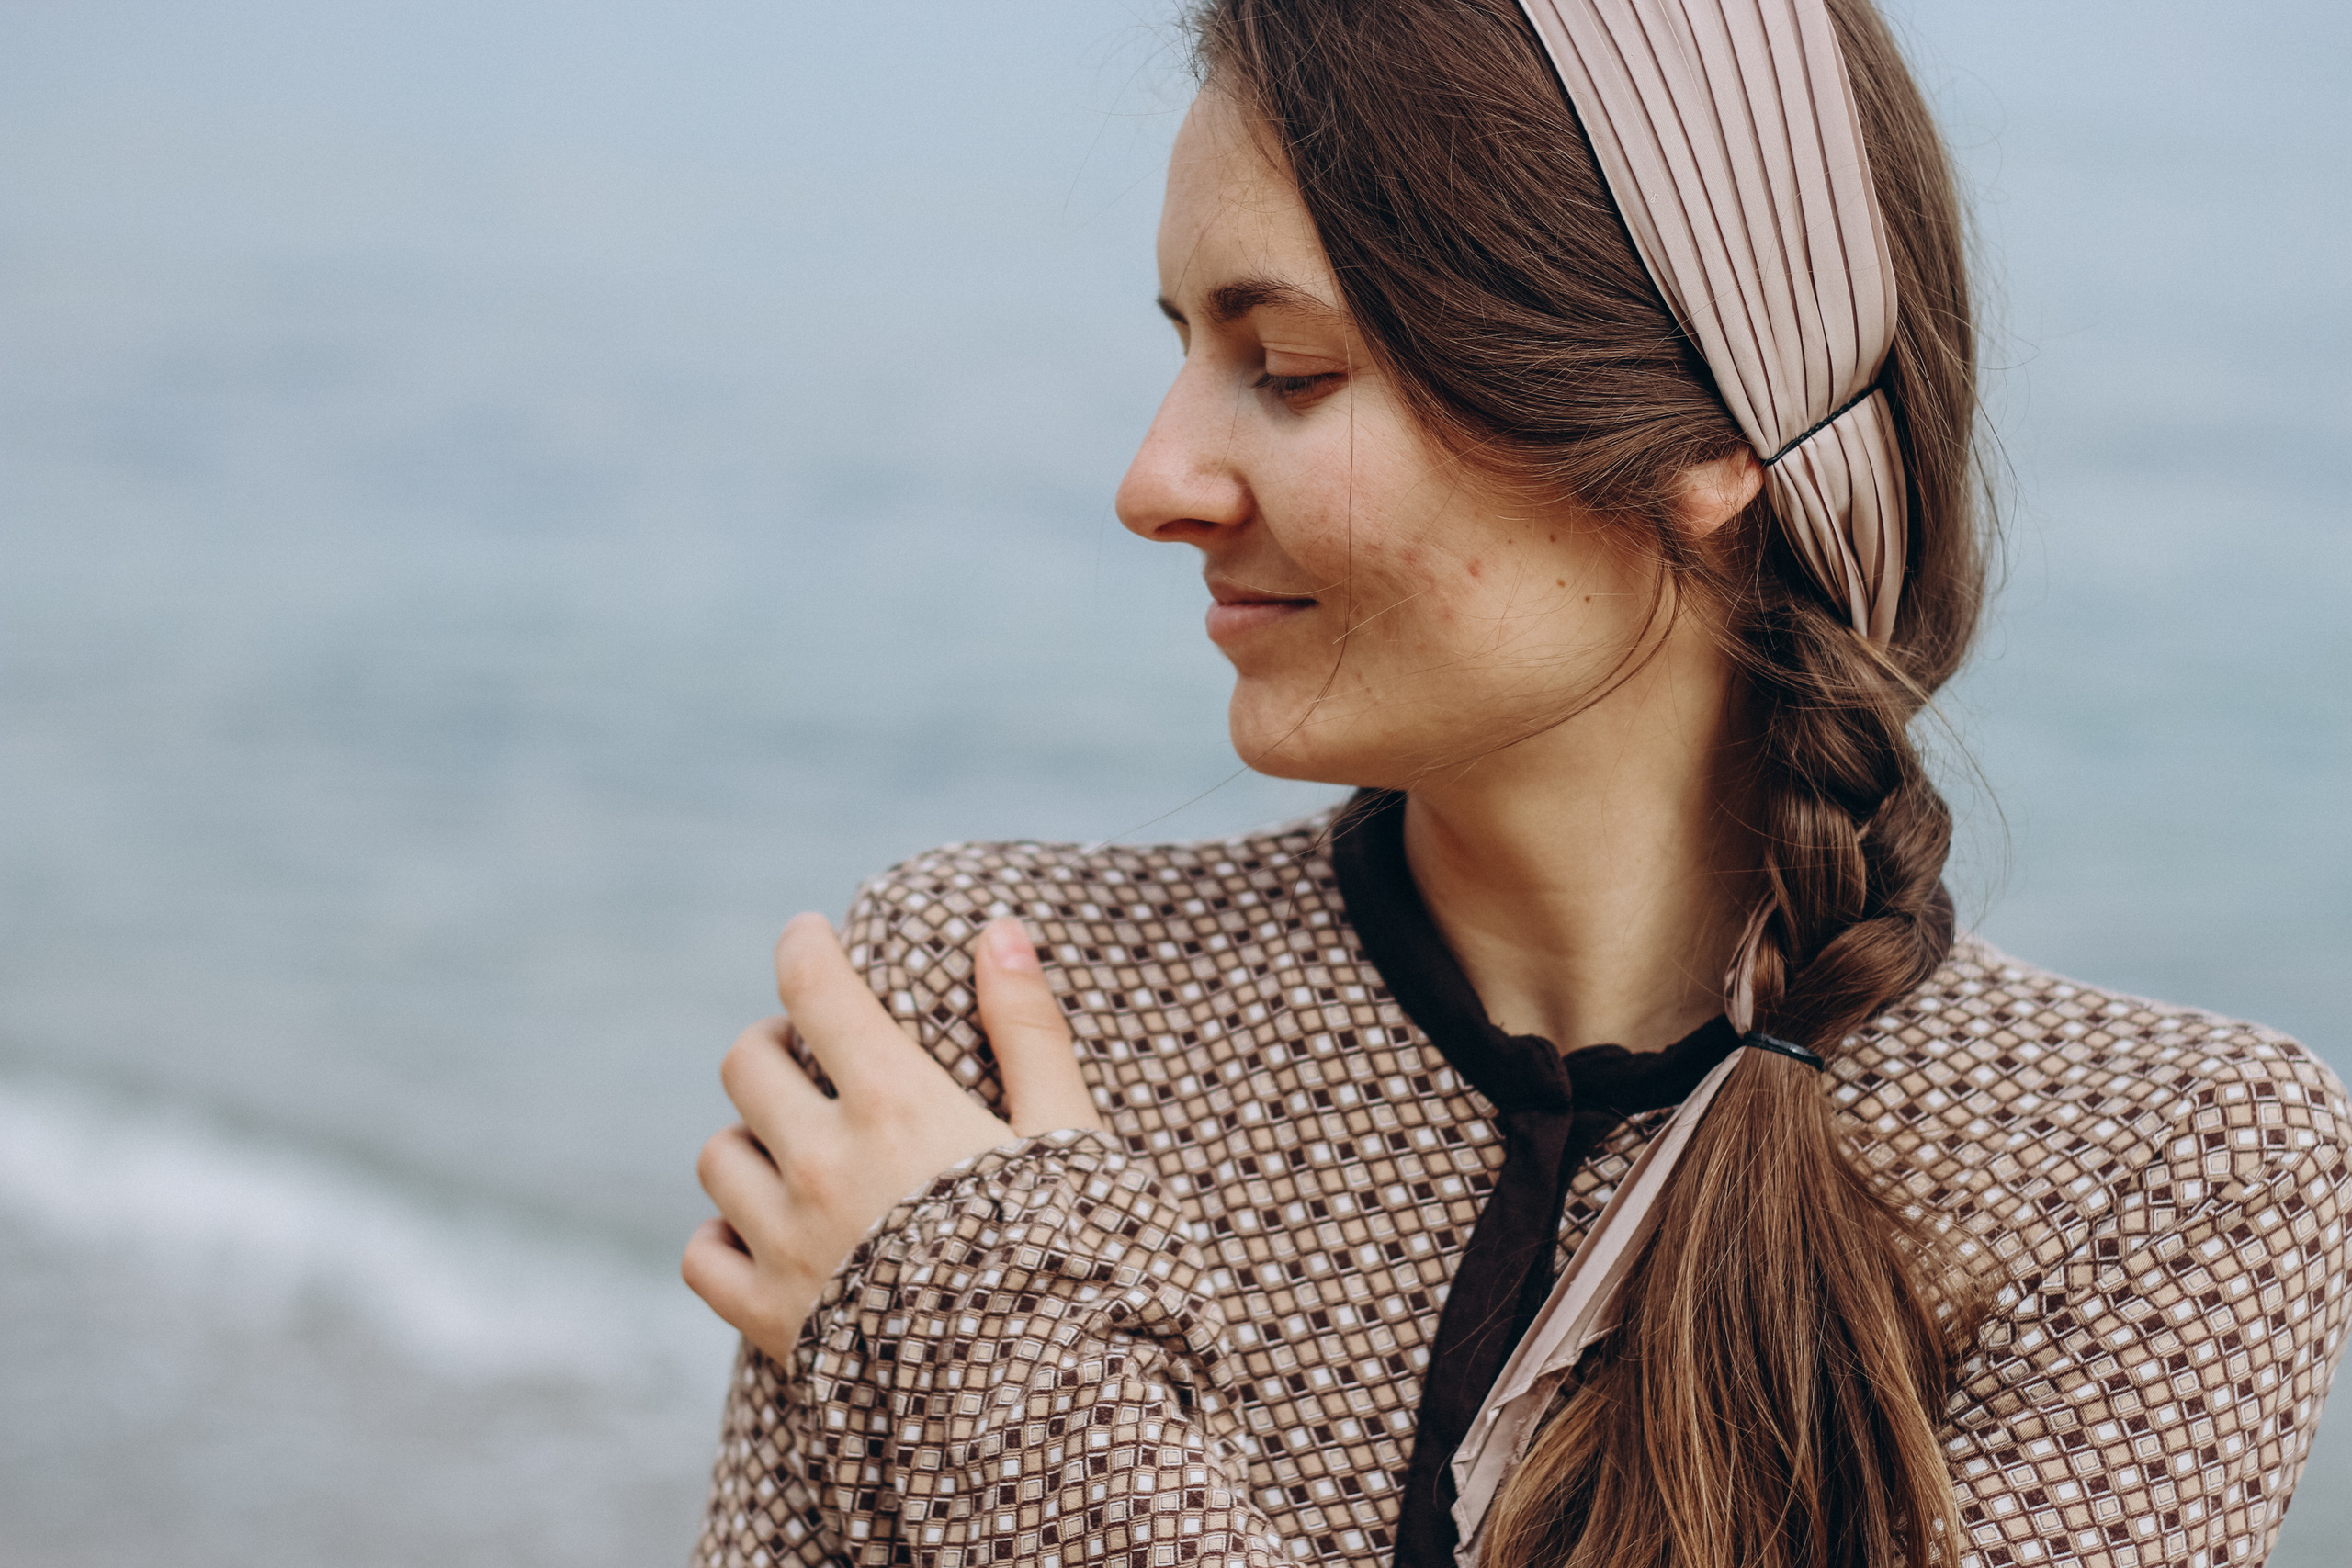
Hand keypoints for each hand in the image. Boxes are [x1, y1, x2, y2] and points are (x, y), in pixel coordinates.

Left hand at [681, 911, 1101, 1360]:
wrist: (1037, 1406)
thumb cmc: (1068, 1260)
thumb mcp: (1068, 1134)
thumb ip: (1028, 1027)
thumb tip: (998, 929)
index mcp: (894, 1104)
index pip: (814, 988)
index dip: (803, 946)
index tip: (808, 935)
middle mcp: (822, 1163)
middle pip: (746, 1064)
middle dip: (776, 1044)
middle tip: (811, 1054)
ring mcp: (787, 1243)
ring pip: (716, 1157)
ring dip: (750, 1138)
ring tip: (795, 1147)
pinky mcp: (769, 1318)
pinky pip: (702, 1254)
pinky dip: (722, 1235)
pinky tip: (764, 1233)